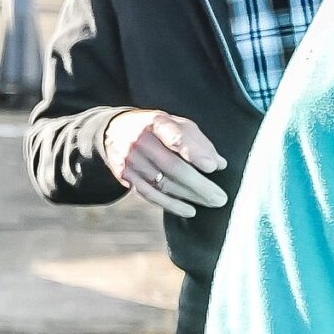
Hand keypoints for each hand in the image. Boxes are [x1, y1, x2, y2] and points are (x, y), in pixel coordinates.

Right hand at [100, 110, 227, 217]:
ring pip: (163, 183)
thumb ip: (197, 141)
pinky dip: (171, 204)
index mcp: (155, 123)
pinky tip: (189, 210)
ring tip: (212, 202)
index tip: (212, 167)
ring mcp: (130, 161)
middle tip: (220, 197)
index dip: (194, 152)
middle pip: (171, 166)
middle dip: (199, 184)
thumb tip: (219, 164)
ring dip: (190, 196)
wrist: (114, 130)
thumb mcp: (175, 123)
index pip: (175, 136)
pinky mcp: (125, 177)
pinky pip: (150, 194)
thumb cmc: (154, 128)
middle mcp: (139, 141)